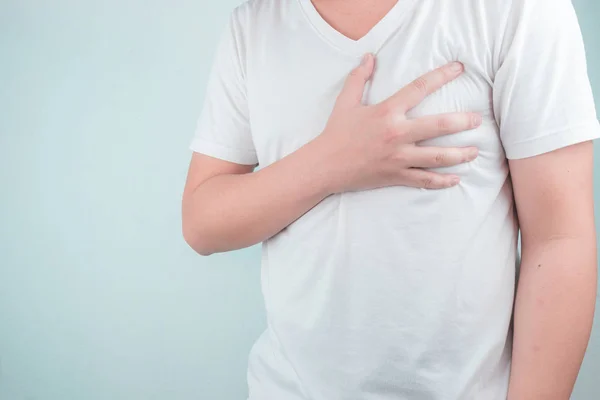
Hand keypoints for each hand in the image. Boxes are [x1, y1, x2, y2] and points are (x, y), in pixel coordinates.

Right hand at [317, 53, 480, 192]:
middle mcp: (397, 134)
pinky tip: (456, 179)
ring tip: (474, 151)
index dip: (441, 76)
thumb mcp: (346, 102)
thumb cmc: (335, 133)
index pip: (419, 88)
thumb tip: (369, 57)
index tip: (459, 69)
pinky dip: (441, 181)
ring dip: (460, 154)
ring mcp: (398, 158)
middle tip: (477, 120)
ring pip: (437, 157)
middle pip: (438, 126)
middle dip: (462, 122)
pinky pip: (424, 180)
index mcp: (387, 112)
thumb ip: (358, 78)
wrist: (325, 166)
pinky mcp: (396, 176)